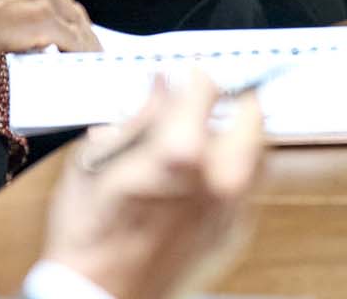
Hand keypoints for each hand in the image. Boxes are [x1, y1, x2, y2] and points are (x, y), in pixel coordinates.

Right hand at [43, 70, 265, 298]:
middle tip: (207, 98)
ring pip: (258, 146)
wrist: (99, 298)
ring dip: (240, 130)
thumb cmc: (88, 235)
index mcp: (179, 152)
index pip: (206, 87)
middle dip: (229, 97)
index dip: (195, 73)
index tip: (187, 70)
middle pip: (249, 111)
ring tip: (211, 130)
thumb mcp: (93, 164)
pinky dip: (235, 166)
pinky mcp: (235, 226)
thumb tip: (161, 84)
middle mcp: (216, 175)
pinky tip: (207, 170)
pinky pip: (250, 182)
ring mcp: (231, 203)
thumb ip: (137, 118)